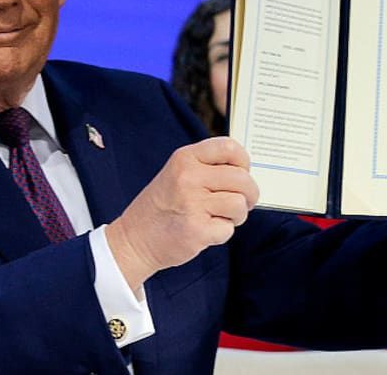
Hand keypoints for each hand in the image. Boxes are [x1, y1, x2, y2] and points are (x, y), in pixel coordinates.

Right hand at [106, 137, 257, 290]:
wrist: (135, 239)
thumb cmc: (163, 205)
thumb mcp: (178, 173)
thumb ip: (208, 167)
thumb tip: (247, 171)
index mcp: (185, 158)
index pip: (229, 147)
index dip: (244, 161)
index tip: (242, 173)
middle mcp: (188, 177)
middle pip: (242, 178)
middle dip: (250, 194)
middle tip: (244, 202)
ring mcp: (191, 204)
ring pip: (239, 204)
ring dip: (237, 215)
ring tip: (221, 217)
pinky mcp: (196, 230)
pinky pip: (228, 229)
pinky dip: (222, 233)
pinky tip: (206, 231)